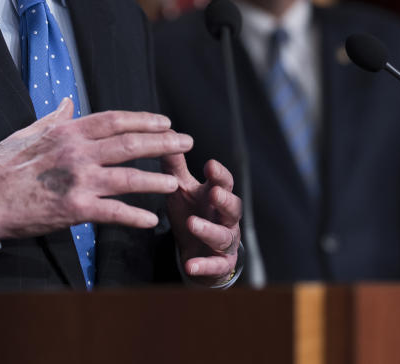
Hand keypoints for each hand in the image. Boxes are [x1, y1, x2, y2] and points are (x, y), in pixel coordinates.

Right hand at [0, 98, 191, 240]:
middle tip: (185, 142)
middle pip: (130, 143)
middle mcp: (76, 152)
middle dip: (162, 142)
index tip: (164, 121)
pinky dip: (134, 216)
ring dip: (156, 179)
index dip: (143, 120)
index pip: (114, 120)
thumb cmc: (1, 166)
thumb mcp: (28, 132)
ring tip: (176, 182)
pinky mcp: (74, 209)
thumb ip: (55, 118)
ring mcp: (77, 181)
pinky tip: (150, 220)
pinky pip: (113, 212)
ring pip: (128, 177)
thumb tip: (71, 103)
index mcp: (67, 131)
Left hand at [162, 155, 242, 283]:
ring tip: (194, 224)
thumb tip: (166, 133)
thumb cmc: (192, 212)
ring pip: (224, 236)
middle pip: (233, 207)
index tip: (209, 164)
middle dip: (225, 199)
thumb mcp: (181, 189)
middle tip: (214, 192)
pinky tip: (191, 265)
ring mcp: (224, 241)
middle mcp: (225, 218)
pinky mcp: (219, 264)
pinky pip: (215, 266)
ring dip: (210, 230)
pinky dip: (204, 266)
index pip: (224, 182)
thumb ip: (175, 166)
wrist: (197, 252)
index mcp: (216, 196)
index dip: (219, 174)